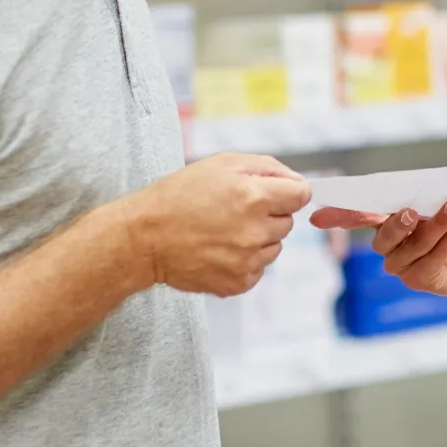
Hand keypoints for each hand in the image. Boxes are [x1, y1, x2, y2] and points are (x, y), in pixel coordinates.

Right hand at [122, 154, 310, 296]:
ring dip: (258, 238)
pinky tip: (220, 250)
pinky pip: (259, 269)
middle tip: (235, 210)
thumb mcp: (221, 164)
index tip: (276, 193)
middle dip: (269, 214)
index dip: (288, 191)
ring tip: (224, 231)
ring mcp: (246, 261)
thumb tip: (298, 181)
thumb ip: (266, 167)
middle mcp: (254, 231)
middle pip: (288, 222)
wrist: (144, 238)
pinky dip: (246, 261)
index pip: (301, 195)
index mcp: (254, 197)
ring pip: (275, 247)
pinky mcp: (237, 283)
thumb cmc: (179, 195)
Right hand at [311, 200, 446, 318]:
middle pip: (383, 237)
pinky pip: (431, 259)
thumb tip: (403, 198)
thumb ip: (418, 197)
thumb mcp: (438, 199)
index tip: (316, 216)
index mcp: (386, 219)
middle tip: (412, 211)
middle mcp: (389, 245)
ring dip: (436, 224)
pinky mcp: (420, 280)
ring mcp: (402, 265)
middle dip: (397, 224)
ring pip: (413, 246)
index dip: (337, 216)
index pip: (356, 217)